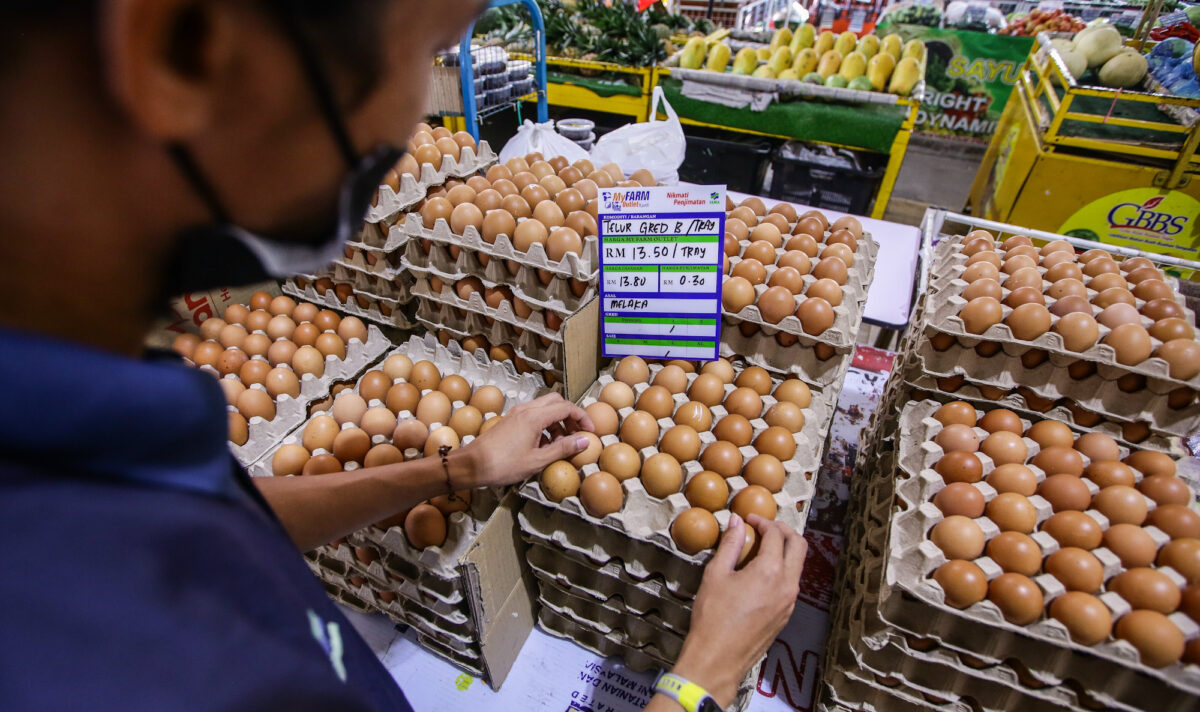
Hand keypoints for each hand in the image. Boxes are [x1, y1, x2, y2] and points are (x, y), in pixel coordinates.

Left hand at [456, 393, 593, 487]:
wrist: (471, 465)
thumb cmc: (502, 465)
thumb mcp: (537, 460)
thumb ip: (563, 449)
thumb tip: (583, 441)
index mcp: (534, 417)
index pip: (566, 407)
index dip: (582, 418)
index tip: (590, 431)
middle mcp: (526, 410)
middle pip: (556, 402)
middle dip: (570, 416)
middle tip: (577, 434)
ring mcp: (516, 414)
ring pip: (544, 408)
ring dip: (557, 422)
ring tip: (561, 444)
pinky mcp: (510, 420)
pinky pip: (533, 416)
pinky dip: (544, 425)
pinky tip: (544, 445)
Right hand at [670, 514, 805, 708]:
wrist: (718, 658)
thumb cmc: (713, 617)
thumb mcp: (716, 574)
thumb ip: (730, 545)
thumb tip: (737, 522)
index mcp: (770, 572)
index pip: (776, 535)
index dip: (763, 522)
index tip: (749, 519)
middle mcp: (787, 585)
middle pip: (799, 546)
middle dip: (783, 531)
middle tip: (764, 527)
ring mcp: (789, 602)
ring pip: (797, 566)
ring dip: (784, 551)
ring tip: (760, 548)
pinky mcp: (785, 615)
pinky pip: (791, 584)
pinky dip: (781, 569)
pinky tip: (759, 573)